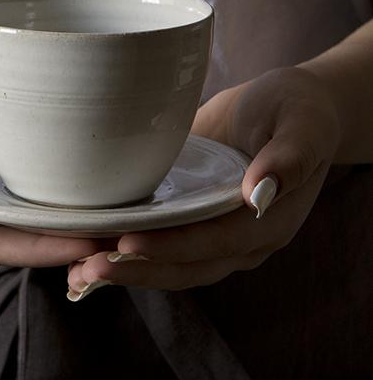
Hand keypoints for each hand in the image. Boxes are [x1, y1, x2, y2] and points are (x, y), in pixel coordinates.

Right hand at [0, 65, 109, 267]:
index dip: (32, 248)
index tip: (82, 244)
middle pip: (11, 241)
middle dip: (63, 243)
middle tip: (124, 237)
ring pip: (18, 221)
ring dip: (64, 222)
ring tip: (122, 218)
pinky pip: (15, 193)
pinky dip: (48, 193)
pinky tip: (89, 185)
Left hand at [66, 66, 342, 299]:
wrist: (288, 108)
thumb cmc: (297, 109)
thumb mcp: (302, 123)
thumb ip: (290, 157)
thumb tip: (258, 192)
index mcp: (268, 222)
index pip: (216, 243)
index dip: (173, 247)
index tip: (128, 244)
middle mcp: (239, 240)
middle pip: (185, 268)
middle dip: (136, 270)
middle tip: (86, 267)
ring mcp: (212, 236)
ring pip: (166, 267)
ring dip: (123, 271)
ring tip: (76, 271)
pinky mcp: (188, 224)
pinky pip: (157, 249)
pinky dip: (123, 256)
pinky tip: (82, 256)